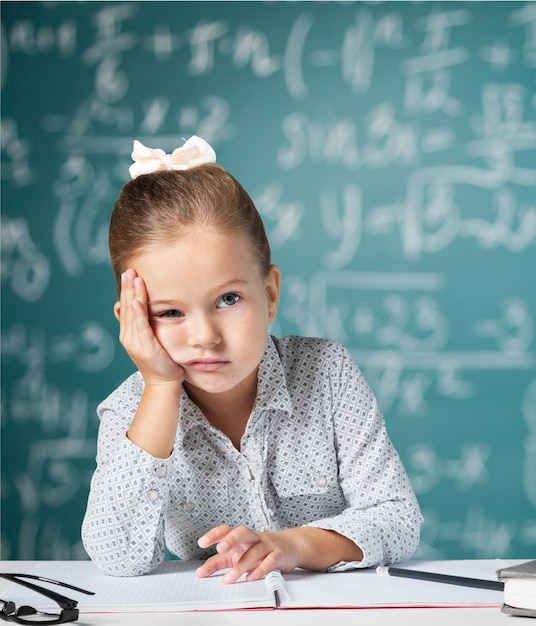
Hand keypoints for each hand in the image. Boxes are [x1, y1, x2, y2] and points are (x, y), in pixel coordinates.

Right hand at [116, 269, 184, 384]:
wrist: (164, 382)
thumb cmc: (162, 361)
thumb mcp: (151, 340)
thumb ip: (146, 326)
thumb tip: (142, 309)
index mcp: (129, 333)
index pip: (127, 307)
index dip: (128, 290)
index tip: (130, 273)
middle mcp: (128, 336)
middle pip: (127, 307)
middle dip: (128, 287)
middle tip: (129, 270)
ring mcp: (134, 342)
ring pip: (132, 314)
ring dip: (133, 295)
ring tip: (134, 279)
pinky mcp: (144, 347)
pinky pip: (140, 327)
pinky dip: (138, 314)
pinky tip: (138, 302)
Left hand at [196, 525, 300, 583]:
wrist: (289, 546)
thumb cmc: (259, 550)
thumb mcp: (237, 554)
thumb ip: (218, 562)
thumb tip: (200, 572)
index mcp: (241, 536)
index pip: (226, 529)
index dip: (214, 534)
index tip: (202, 543)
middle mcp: (253, 538)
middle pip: (242, 532)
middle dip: (231, 539)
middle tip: (220, 549)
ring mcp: (267, 545)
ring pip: (255, 550)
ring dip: (241, 565)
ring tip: (229, 579)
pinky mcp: (278, 555)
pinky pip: (270, 561)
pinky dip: (260, 569)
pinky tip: (251, 578)